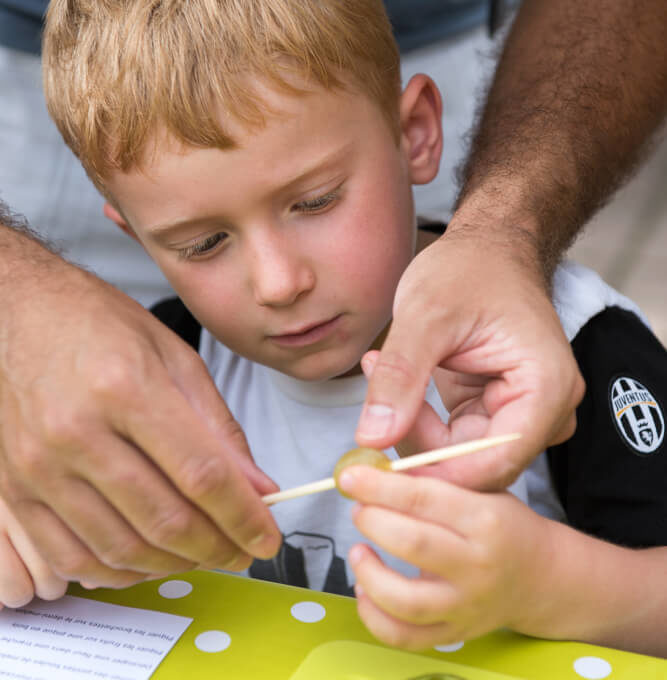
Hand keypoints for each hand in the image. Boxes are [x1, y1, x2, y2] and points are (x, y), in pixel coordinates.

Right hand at [0, 257, 280, 587]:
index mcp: (127, 389)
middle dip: (217, 548)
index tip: (266, 536)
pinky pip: (71, 556)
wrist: (20, 315)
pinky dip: (119, 572)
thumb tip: (256, 486)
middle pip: (164, 519)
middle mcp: (77, 432)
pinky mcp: (16, 489)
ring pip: (121, 548)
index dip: (243, 516)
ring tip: (205, 555)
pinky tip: (150, 560)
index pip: (202, 474)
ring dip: (175, 564)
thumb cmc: (99, 325)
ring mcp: (41, 466)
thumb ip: (219, 428)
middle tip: (242, 551)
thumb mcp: (177, 359)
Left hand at [340, 466, 550, 649]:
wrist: (543, 577)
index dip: (379, 486)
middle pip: (413, 543)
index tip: (350, 476)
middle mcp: (477, 565)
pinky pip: (405, 637)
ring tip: (358, 551)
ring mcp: (466, 605)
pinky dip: (374, 617)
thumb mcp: (480, 489)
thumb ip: (433, 480)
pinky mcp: (455, 633)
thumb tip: (376, 468)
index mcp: (484, 519)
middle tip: (358, 509)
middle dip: (372, 521)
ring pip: (406, 600)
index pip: (423, 499)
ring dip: (369, 574)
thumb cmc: (502, 524)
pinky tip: (365, 590)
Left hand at [356, 219, 584, 489]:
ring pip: (458, 456)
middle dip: (417, 446)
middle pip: (476, 466)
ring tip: (378, 369)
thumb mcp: (425, 316)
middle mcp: (542, 410)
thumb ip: (399, 378)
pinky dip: (416, 417)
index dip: (438, 476)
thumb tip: (372, 439)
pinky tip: (392, 376)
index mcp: (545, 388)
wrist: (485, 251)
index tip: (382, 471)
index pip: (495, 462)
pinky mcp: (493, 412)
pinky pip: (450, 438)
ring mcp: (519, 413)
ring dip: (411, 426)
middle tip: (368, 408)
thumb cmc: (469, 268)